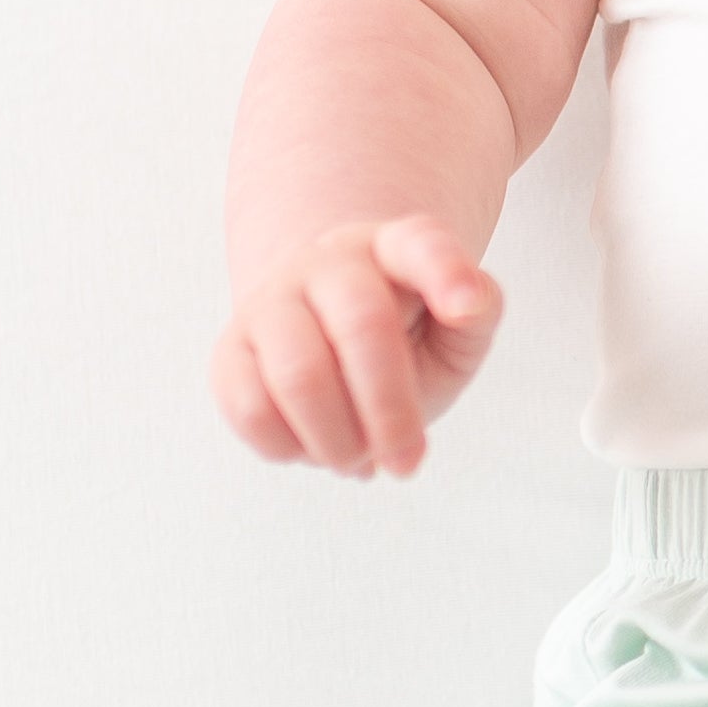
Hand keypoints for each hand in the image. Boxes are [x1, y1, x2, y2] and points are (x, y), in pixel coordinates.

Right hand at [210, 214, 501, 476]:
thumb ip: (477, 313)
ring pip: (298, 376)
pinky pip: (249, 408)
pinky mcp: (230, 353)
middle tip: (407, 463)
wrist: (328, 343)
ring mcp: (269, 303)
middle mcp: (324, 263)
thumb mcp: (455, 332)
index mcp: (392, 249)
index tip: (465, 308)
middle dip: (392, 411)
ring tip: (359, 459)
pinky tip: (314, 446)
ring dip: (339, 441)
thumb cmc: (405, 339)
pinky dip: (290, 448)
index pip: (419, 244)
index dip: (445, 272)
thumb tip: (470, 301)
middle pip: (362, 327)